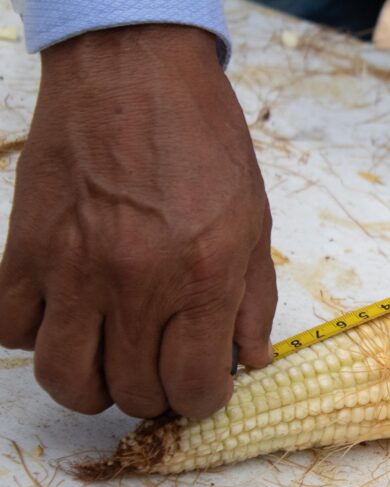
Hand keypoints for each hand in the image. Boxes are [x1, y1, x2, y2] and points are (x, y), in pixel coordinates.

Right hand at [0, 25, 276, 417]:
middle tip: (162, 370)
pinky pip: (11, 330)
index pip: (192, 386)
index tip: (202, 388)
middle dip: (155, 395)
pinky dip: (35, 339)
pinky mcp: (25, 249)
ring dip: (93, 387)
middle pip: (132, 391)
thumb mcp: (254, 221)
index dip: (202, 401)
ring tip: (112, 363)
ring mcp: (73, 269)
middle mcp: (136, 283)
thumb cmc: (204, 142)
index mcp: (202, 277)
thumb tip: (249, 361)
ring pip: (65, 378)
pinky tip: (65, 319)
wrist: (133, 71)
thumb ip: (254, 300)